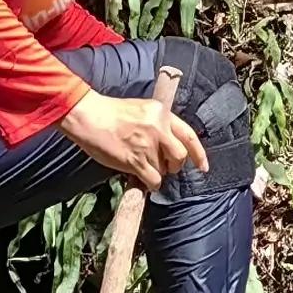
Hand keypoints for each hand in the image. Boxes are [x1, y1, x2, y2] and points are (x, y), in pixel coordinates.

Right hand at [63, 84, 207, 191]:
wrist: (88, 116)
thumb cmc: (111, 113)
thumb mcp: (142, 109)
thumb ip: (158, 124)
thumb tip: (169, 146)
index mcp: (161, 113)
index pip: (189, 135)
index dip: (199, 154)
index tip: (203, 167)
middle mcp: (158, 128)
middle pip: (180, 156)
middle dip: (175, 166)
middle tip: (164, 166)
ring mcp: (147, 144)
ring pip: (164, 169)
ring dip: (156, 172)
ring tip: (142, 165)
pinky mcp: (135, 160)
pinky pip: (153, 179)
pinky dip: (151, 183)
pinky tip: (142, 178)